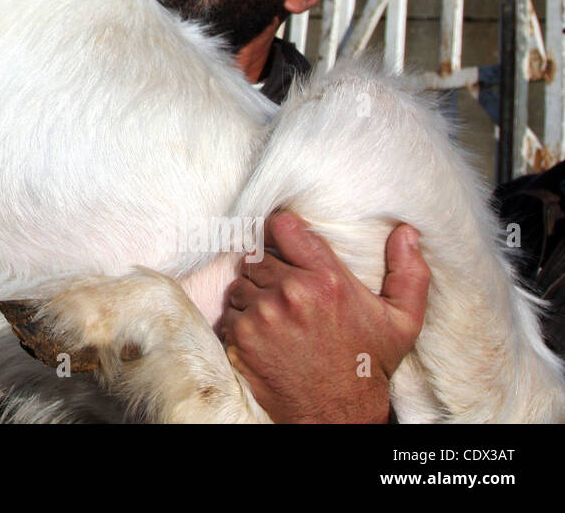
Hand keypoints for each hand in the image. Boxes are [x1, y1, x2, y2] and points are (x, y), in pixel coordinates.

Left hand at [218, 211, 430, 422]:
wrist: (336, 414)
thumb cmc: (367, 364)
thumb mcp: (403, 321)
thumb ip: (409, 273)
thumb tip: (407, 232)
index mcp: (327, 280)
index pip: (284, 227)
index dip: (281, 232)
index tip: (284, 243)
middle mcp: (291, 293)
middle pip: (258, 257)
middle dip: (269, 272)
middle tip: (287, 294)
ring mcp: (262, 315)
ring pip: (241, 284)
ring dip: (253, 296)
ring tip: (278, 318)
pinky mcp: (241, 337)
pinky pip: (231, 313)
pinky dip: (242, 322)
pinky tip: (264, 337)